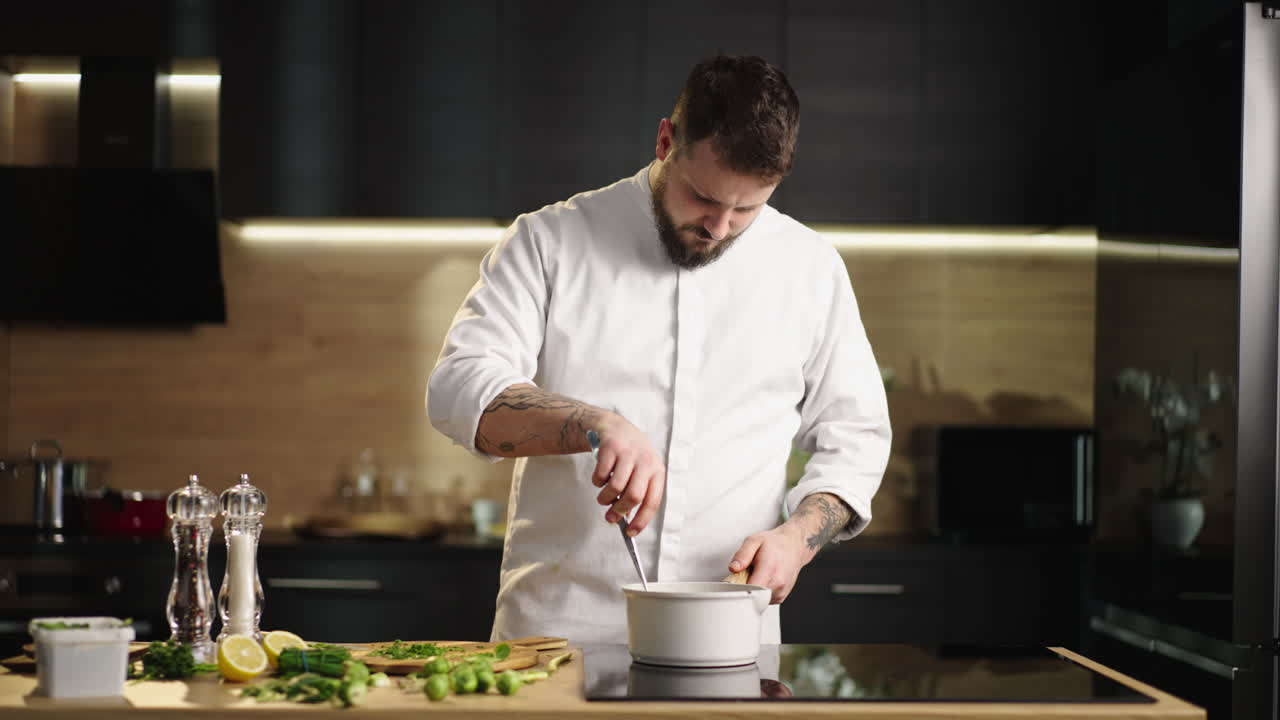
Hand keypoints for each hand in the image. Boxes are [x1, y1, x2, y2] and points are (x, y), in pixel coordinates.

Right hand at [591, 414, 665, 535]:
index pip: (652, 501)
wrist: (614, 427)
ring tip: (603, 498)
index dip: (641, 520)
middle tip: (610, 517)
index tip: (631, 533)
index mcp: (657, 471)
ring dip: (605, 499)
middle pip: (634, 496)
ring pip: (616, 487)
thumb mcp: (641, 472)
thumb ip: (637, 493)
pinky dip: (597, 482)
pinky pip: (601, 475)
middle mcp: (646, 461)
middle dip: (620, 511)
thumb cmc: (630, 456)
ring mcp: (628, 453)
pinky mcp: (611, 447)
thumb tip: (626, 521)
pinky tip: (599, 479)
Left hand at [727, 524, 813, 603]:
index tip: (734, 582)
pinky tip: (763, 580)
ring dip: (753, 590)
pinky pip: (763, 600)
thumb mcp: (754, 541)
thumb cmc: (775, 543)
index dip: (738, 588)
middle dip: (744, 588)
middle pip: (752, 596)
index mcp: (769, 569)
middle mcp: (777, 583)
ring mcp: (780, 592)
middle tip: (746, 574)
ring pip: (757, 599)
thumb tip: (733, 568)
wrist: (794, 546)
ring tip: (757, 575)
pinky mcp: (780, 597)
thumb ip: (742, 554)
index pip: (750, 590)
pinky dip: (759, 591)